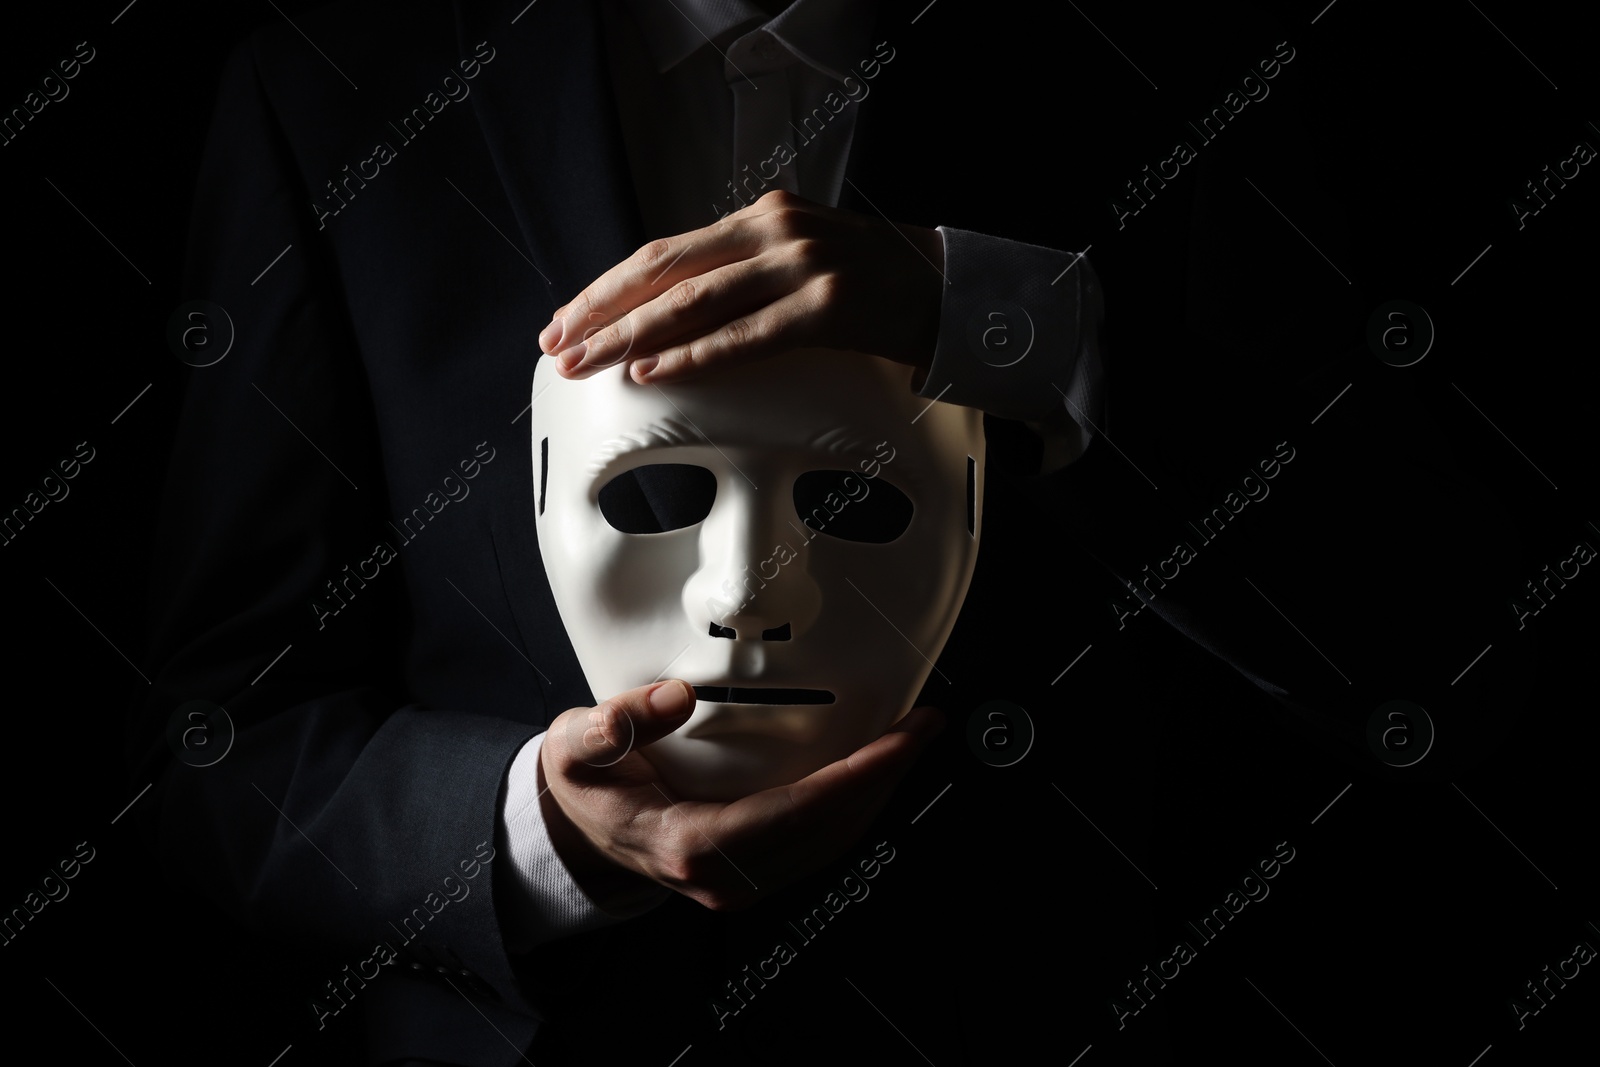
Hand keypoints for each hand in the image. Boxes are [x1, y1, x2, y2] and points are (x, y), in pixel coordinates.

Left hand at [537, 189, 944, 384]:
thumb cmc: (872, 288)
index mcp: (764, 215)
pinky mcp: (829, 306)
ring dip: (632, 336)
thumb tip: (670, 312)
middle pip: (666, 268)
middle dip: (602, 309)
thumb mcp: (801, 261)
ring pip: (696, 299)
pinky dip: (695, 355)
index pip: (665, 249)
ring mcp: (804, 265)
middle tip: (557, 345)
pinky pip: (747, 336)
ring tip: (589, 363)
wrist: (952, 295)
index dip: (608, 286)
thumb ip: (744, 273)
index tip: (566, 318)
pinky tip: (653, 371)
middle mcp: (777, 230)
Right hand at [538, 678, 940, 910]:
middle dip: (885, 778)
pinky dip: (854, 803)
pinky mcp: (754, 871)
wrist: (576, 831)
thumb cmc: (583, 786)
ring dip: (878, 792)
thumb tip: (675, 697)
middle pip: (828, 830)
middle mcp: (726, 875)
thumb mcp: (577, 746)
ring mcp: (742, 881)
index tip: (899, 741)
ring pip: (832, 842)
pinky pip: (820, 841)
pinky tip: (872, 769)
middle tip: (924, 726)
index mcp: (690, 845)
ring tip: (911, 741)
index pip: (796, 813)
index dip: (855, 777)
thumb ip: (616, 722)